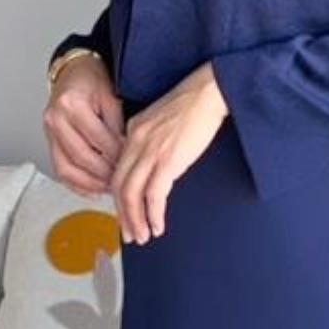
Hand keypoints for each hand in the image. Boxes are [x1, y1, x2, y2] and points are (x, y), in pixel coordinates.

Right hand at [44, 53, 124, 194]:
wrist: (73, 71)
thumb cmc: (92, 80)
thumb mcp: (110, 96)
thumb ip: (117, 126)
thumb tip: (126, 154)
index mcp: (71, 104)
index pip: (98, 139)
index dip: (116, 156)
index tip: (131, 165)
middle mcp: (55, 119)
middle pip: (81, 157)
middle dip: (104, 173)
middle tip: (123, 181)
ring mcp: (49, 132)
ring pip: (67, 168)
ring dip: (90, 183)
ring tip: (109, 188)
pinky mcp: (49, 142)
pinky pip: (60, 169)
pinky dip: (77, 183)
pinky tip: (93, 190)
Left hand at [109, 61, 228, 242]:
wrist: (209, 92)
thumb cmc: (194, 104)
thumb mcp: (162, 119)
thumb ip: (150, 139)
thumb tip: (151, 162)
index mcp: (133, 131)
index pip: (118, 171)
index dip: (120, 197)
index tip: (127, 213)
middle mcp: (136, 142)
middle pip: (119, 186)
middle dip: (123, 215)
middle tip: (131, 234)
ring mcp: (150, 151)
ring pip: (132, 194)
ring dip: (136, 220)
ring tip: (144, 236)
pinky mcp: (168, 160)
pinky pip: (153, 195)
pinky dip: (153, 214)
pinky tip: (158, 226)